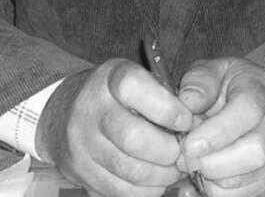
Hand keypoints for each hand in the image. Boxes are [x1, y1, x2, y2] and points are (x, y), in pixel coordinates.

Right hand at [40, 58, 193, 196]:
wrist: (66, 115)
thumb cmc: (119, 98)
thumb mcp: (139, 80)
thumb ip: (168, 95)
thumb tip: (198, 122)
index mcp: (110, 78)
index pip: (134, 86)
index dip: (167, 107)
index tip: (186, 120)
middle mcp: (90, 109)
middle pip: (132, 137)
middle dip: (168, 150)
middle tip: (183, 151)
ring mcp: (81, 143)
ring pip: (129, 170)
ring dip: (161, 175)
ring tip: (174, 168)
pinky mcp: (80, 172)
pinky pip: (120, 191)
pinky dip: (146, 191)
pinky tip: (156, 180)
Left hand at [176, 58, 264, 196]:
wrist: (256, 100)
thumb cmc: (229, 86)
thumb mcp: (213, 71)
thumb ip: (199, 82)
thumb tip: (188, 103)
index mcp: (260, 91)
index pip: (248, 112)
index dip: (217, 132)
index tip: (189, 144)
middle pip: (254, 153)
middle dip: (213, 162)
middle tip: (185, 157)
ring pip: (246, 179)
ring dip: (211, 178)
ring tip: (192, 163)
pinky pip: (240, 195)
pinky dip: (214, 191)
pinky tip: (198, 178)